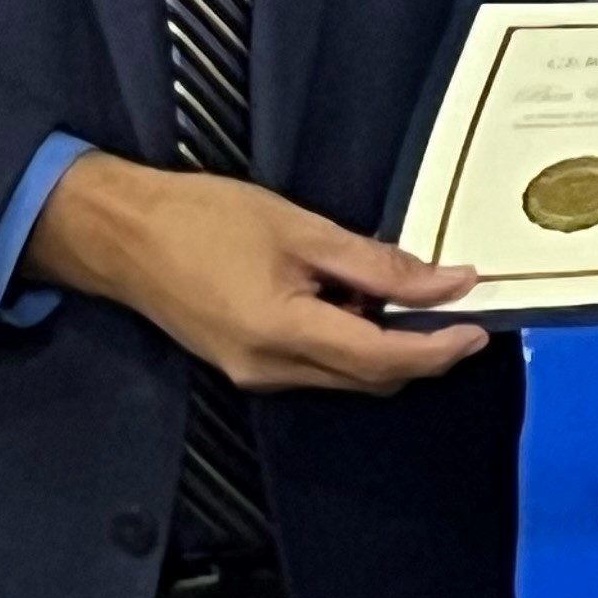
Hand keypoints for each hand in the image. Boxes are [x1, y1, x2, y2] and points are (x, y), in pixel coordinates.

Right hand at [21, 152, 486, 393]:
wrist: (119, 235)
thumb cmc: (200, 218)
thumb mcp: (299, 229)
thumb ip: (376, 264)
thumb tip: (445, 282)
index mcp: (282, 332)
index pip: (383, 359)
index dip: (437, 349)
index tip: (478, 329)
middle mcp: (269, 370)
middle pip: (370, 379)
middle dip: (419, 351)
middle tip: (452, 305)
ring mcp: (253, 374)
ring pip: (344, 377)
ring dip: (382, 346)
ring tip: (396, 291)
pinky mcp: (244, 366)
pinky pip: (315, 368)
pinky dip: (347, 343)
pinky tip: (348, 300)